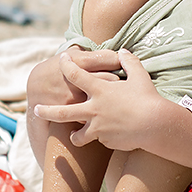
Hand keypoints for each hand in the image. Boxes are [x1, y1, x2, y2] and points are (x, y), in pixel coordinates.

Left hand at [34, 49, 160, 151]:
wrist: (155, 124)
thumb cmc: (148, 98)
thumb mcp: (139, 76)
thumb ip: (129, 62)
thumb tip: (123, 51)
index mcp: (99, 90)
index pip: (75, 74)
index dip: (66, 65)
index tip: (61, 60)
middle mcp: (94, 109)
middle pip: (63, 112)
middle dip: (47, 111)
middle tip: (36, 110)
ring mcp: (98, 127)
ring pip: (78, 135)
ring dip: (74, 135)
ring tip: (73, 135)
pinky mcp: (106, 141)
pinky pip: (99, 140)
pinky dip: (101, 138)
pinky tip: (107, 137)